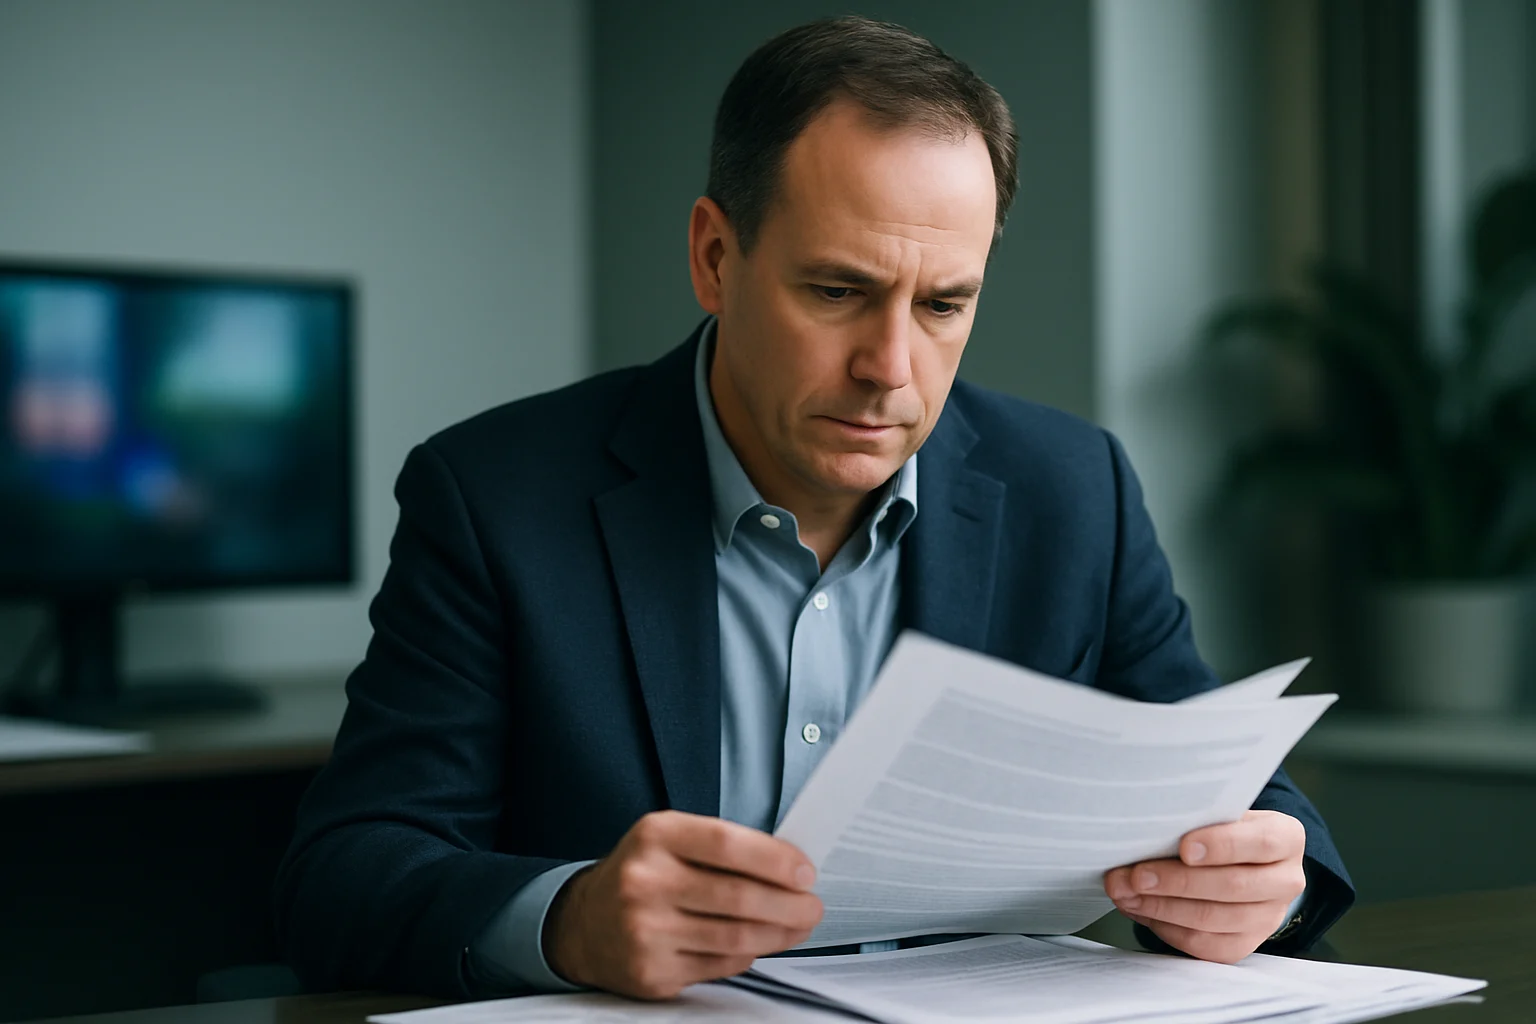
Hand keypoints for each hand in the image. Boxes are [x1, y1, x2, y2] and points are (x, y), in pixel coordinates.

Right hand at [543, 810, 823, 998]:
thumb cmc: (642, 875)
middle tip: (813, 905)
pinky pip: (720, 964)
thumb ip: (722, 847)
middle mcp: (645, 881)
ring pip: (735, 935)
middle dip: (789, 904)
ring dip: (779, 933)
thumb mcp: (670, 840)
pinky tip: (760, 943)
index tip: (805, 872)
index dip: (775, 859)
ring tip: (799, 925)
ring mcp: (646, 930)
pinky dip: (749, 953)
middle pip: (737, 896)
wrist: (584, 923)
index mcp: (655, 836)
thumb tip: (789, 866)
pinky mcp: (652, 971)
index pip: (727, 844)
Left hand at [1103, 809, 1305, 963]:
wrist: (1243, 865)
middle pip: (1232, 886)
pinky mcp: (1244, 945)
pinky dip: (1165, 927)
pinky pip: (1204, 944)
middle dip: (1176, 881)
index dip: (1221, 846)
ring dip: (1161, 907)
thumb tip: (1146, 827)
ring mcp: (1268, 918)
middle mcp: (1286, 881)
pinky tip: (1139, 909)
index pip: (1261, 843)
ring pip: (1214, 919)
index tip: (1183, 847)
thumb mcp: (1221, 813)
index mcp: (1285, 838)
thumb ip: (1197, 818)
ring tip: (1125, 892)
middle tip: (1135, 875)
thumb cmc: (1222, 830)